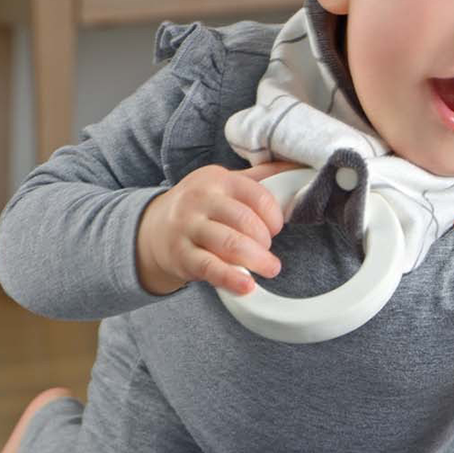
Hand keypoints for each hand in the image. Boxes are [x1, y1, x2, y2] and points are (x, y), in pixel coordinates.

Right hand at [136, 162, 301, 296]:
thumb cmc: (201, 206)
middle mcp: (200, 200)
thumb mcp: (224, 183)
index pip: (256, 195)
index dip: (274, 215)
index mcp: (217, 180)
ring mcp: (188, 228)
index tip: (276, 228)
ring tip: (270, 268)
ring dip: (257, 259)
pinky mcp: (182, 255)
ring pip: (230, 244)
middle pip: (244, 221)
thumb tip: (300, 167)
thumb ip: (260, 177)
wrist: (153, 228)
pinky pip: (211, 268)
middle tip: (268, 250)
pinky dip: (232, 278)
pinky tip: (247, 285)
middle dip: (264, 240)